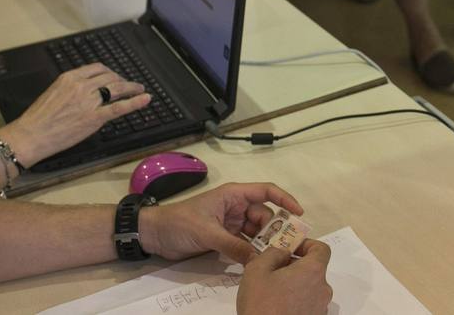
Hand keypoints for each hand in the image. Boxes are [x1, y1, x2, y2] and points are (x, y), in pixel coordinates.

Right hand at [0, 63, 148, 166]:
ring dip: (131, 87)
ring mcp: (89, 101)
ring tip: (139, 89)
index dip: (110, 72)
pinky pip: (119, 107)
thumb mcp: (54, 92)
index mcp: (70, 77)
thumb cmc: (38, 118)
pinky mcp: (94, 117)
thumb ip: (72, 88)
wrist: (30, 135)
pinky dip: (135, 102)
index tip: (115, 76)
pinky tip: (145, 99)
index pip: (97, 68)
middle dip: (122, 80)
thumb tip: (88, 90)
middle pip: (110, 77)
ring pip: (117, 89)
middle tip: (129, 85)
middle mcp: (81, 85)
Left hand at [139, 183, 302, 262]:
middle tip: (286, 247)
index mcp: (234, 195)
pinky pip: (244, 243)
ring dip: (264, 243)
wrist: (154, 234)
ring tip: (274, 257)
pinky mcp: (224, 237)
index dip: (285, 200)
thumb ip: (233, 245)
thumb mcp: (208, 233)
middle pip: (264, 215)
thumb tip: (258, 260)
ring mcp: (230, 223)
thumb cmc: (180, 222)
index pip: (267, 191)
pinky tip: (258, 262)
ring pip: (256, 231)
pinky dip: (251, 251)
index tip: (299, 214)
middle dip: (275, 229)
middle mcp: (236, 207)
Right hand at [236, 239, 332, 314]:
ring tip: (271, 292)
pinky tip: (276, 307)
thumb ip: (272, 253)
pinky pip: (307, 306)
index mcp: (314, 271)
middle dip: (294, 267)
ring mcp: (320, 309)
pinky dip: (295, 302)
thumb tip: (283, 253)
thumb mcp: (257, 270)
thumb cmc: (261, 303)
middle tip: (272, 272)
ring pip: (309, 289)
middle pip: (313, 270)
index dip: (306, 245)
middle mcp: (323, 289)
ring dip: (294, 286)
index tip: (289, 248)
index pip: (321, 249)